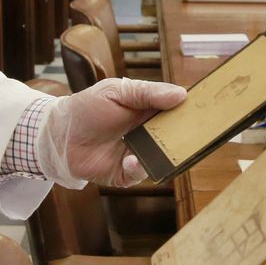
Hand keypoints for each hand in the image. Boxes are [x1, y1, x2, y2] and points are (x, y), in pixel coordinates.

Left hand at [37, 79, 185, 186]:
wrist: (57, 134)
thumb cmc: (86, 108)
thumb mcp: (117, 91)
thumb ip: (148, 92)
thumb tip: (182, 95)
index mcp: (149, 111)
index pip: (177, 112)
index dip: (191, 111)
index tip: (208, 110)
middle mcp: (148, 134)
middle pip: (176, 137)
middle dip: (188, 136)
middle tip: (198, 134)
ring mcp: (138, 154)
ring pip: (163, 158)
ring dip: (166, 154)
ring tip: (165, 148)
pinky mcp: (125, 173)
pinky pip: (141, 173)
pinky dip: (139, 168)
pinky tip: (132, 160)